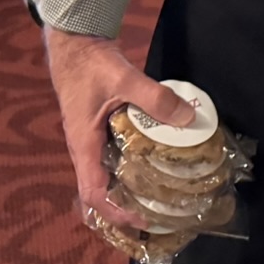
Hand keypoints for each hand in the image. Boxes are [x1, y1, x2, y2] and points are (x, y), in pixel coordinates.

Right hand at [43, 25, 194, 227]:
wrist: (75, 44)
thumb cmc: (91, 65)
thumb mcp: (124, 78)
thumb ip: (154, 98)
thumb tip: (188, 119)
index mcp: (84, 146)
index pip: (94, 194)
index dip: (116, 211)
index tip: (143, 219)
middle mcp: (85, 149)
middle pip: (101, 191)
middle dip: (126, 206)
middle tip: (160, 210)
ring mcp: (91, 140)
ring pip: (108, 174)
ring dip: (130, 186)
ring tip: (162, 191)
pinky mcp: (100, 129)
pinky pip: (114, 155)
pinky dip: (132, 163)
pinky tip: (156, 158)